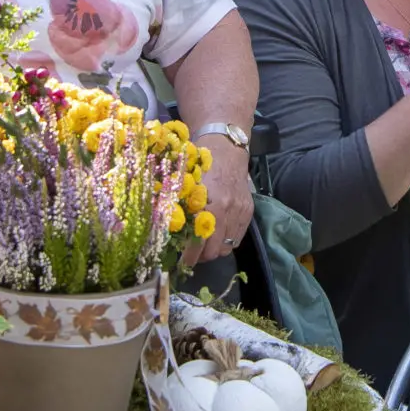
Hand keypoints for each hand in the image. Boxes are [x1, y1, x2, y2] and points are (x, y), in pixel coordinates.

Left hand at [182, 137, 252, 267]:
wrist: (226, 147)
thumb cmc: (198, 164)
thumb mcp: (184, 184)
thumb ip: (177, 208)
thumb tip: (161, 235)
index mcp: (207, 202)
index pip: (197, 241)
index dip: (188, 256)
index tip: (179, 263)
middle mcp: (226, 209)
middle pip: (213, 250)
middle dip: (200, 258)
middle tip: (189, 257)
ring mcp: (240, 211)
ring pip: (226, 247)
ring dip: (213, 251)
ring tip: (202, 247)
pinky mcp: (248, 211)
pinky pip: (237, 239)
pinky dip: (226, 242)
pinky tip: (216, 236)